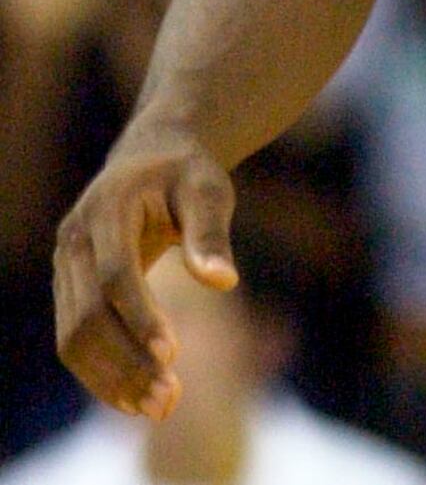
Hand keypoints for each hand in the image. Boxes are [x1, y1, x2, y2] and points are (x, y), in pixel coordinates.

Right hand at [54, 131, 237, 421]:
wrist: (152, 155)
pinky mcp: (67, 287)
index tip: (175, 354)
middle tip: (170, 400)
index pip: (115, 275)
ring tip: (159, 408)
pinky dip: (100, 373)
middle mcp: (74, 238)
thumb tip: (225, 283)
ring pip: (72, 337)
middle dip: (126, 362)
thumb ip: (211, 234)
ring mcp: (64, 265)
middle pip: (88, 316)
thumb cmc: (187, 173)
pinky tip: (137, 396)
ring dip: (111, 378)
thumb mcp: (209, 190)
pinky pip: (73, 339)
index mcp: (108, 208)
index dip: (141, 318)